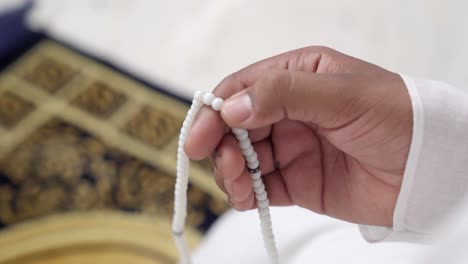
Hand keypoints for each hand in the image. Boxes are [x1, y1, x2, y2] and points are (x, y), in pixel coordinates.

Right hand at [184, 46, 411, 226]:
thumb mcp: (343, 94)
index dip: (214, 111)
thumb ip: (285, 93)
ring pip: (243, 158)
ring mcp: (292, 146)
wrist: (430, 169)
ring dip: (232, 173)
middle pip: (234, 126)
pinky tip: (247, 198)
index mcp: (298, 76)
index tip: (199, 136)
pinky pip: (261, 186)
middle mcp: (289, 109)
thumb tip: (232, 107)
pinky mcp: (298, 180)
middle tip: (225, 166)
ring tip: (240, 187)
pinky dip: (247, 194)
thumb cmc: (398, 117)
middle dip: (221, 147)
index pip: (242, 89)